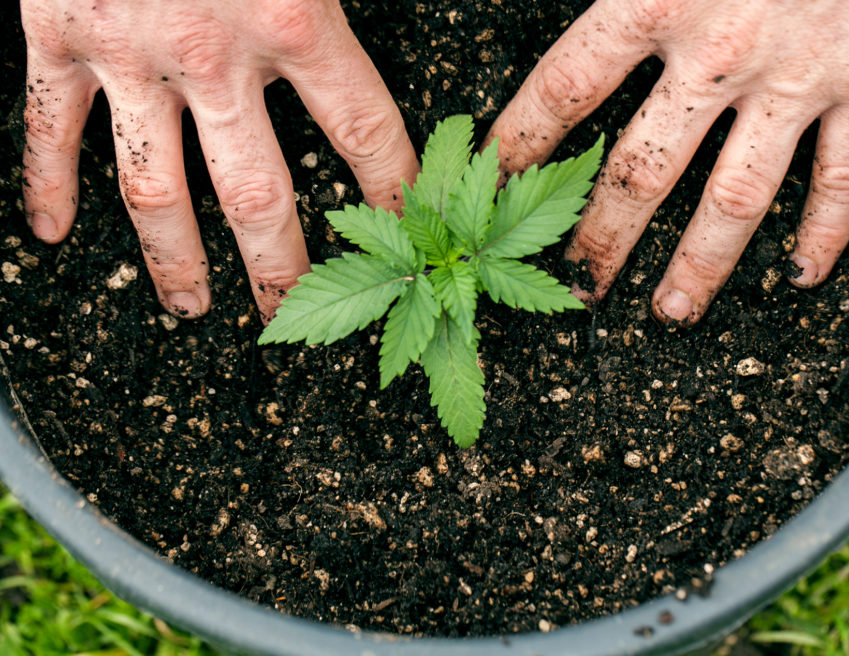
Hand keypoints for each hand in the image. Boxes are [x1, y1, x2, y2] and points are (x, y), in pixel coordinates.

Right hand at [21, 0, 418, 320]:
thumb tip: (370, 18)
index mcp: (292, 15)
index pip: (364, 130)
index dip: (394, 189)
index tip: (409, 232)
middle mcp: (211, 50)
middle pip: (259, 193)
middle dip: (281, 264)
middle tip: (294, 315)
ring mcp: (128, 52)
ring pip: (155, 189)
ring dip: (174, 259)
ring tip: (194, 308)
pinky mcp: (54, 34)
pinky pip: (49, 127)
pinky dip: (45, 183)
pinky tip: (50, 234)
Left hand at [487, 0, 848, 323]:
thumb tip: (585, 17)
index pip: (568, 87)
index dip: (524, 142)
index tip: (496, 183)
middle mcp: (722, 53)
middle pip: (643, 169)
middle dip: (603, 236)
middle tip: (579, 284)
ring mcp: (797, 78)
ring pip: (735, 197)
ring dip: (700, 265)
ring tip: (671, 312)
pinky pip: (844, 177)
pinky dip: (826, 232)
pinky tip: (804, 276)